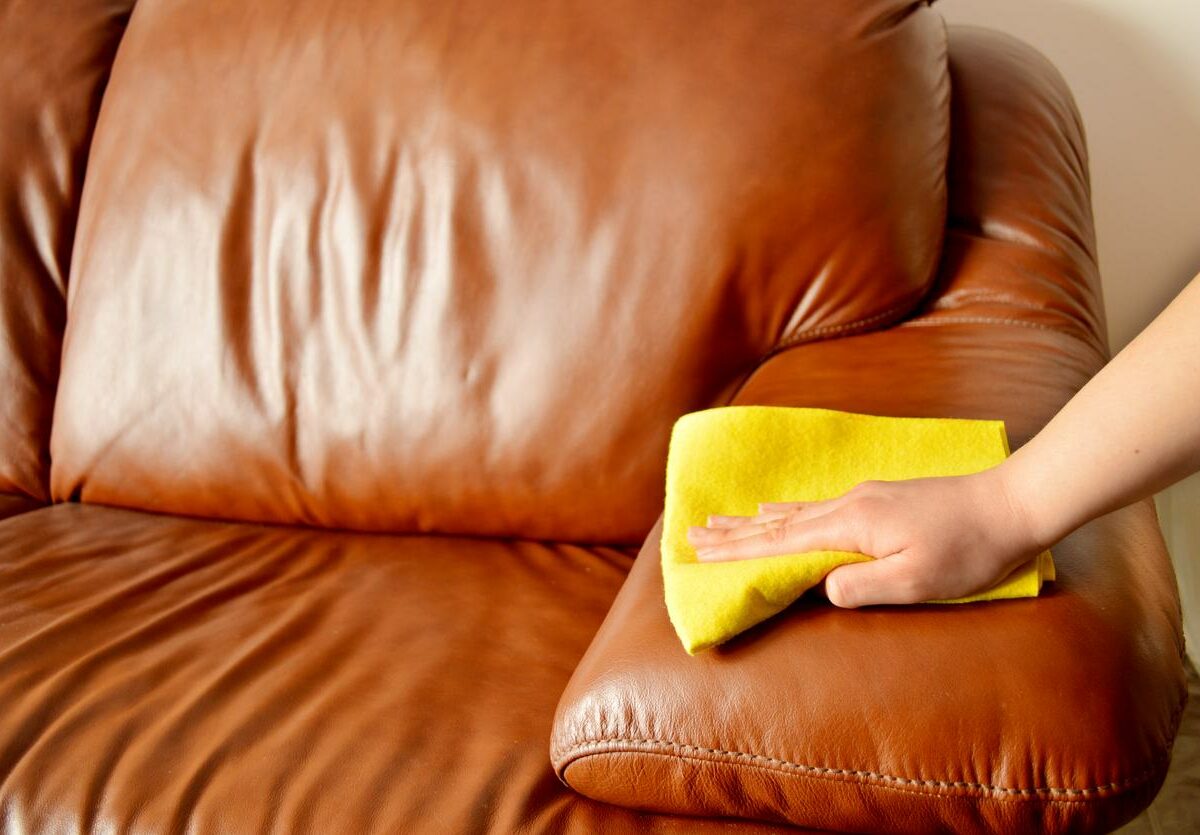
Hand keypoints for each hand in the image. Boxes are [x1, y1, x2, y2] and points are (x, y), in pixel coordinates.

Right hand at [685, 468, 1044, 607]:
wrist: (1010, 505)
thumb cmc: (969, 550)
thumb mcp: (918, 581)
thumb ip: (864, 586)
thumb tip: (822, 588)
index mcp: (851, 525)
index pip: (781, 542)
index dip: (738, 551)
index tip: (699, 553)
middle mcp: (848, 505)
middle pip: (777, 522)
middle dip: (733, 533)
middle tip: (691, 534)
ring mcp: (862, 498)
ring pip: (793, 512)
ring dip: (753, 520)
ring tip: (720, 520)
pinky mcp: (877, 499)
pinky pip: (814, 506)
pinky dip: (785, 511)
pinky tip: (776, 509)